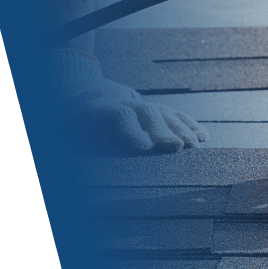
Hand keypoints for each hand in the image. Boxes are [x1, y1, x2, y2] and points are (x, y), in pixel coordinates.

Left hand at [52, 50, 205, 151]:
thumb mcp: (63, 130)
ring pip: (164, 113)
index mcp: (96, 111)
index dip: (131, 132)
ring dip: (182, 129)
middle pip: (147, 113)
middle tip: (177, 148)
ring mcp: (141, 104)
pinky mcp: (154, 108)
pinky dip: (190, 125)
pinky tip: (204, 137)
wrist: (79, 93)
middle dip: (162, 130)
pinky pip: (175, 114)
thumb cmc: (70, 122)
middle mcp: (123, 104)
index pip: (116, 117)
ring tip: (196, 146)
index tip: (145, 149)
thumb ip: (73, 146)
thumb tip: (70, 175)